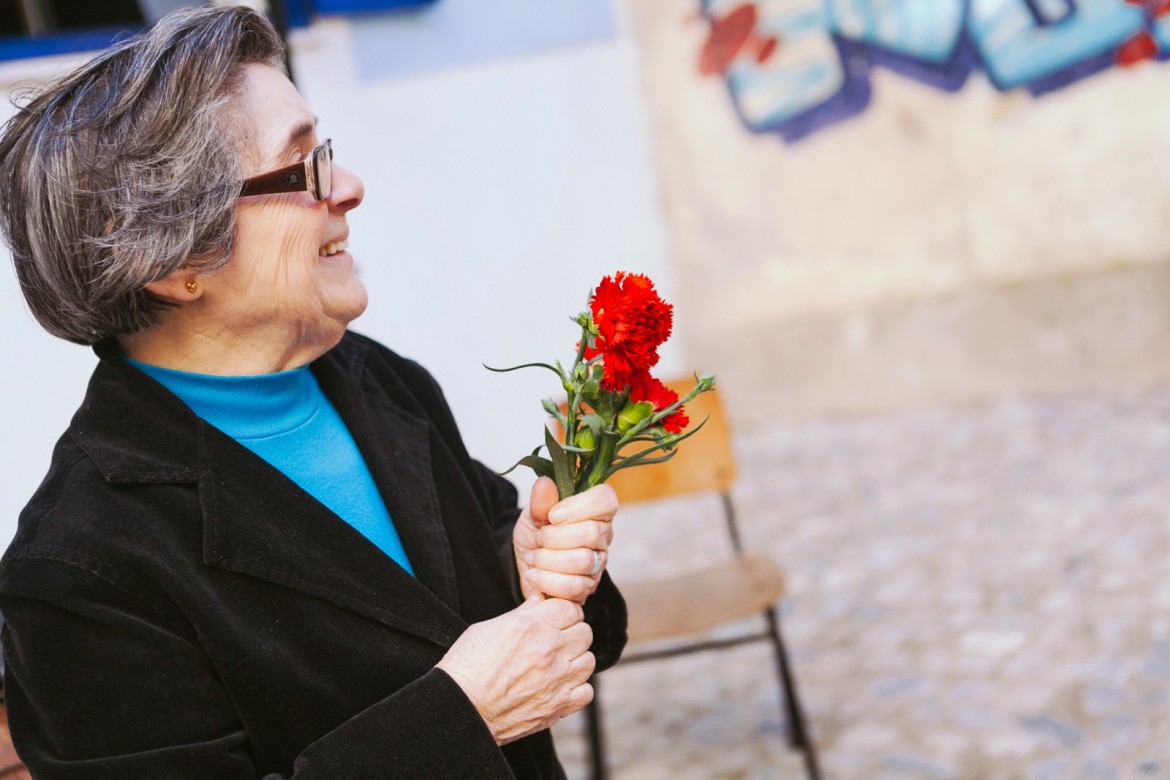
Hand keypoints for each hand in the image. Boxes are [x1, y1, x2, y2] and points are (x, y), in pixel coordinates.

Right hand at [436, 596, 595, 744]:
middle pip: (584, 632)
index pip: (570, 607)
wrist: (459, 709)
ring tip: (555, 664)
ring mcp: (556, 681)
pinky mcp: (558, 706)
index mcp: (529, 627)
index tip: (554, 619)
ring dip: (575, 660)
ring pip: (588, 660)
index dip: (562, 612)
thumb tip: (543, 599)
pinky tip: (558, 685)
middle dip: (571, 633)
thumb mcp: (489, 627)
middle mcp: (547, 651)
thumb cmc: (468, 666)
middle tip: (555, 640)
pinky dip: (576, 688)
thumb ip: (524, 613)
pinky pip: (586, 691)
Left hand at [513, 477, 617, 602]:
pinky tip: (534, 575)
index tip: (553, 515)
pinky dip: (547, 581)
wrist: (527, 567)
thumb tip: (545, 483)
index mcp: (594, 511)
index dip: (579, 506)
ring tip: (534, 558)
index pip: (606, 499)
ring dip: (548, 560)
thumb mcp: (532, 515)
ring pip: (583, 561)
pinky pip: (575, 586)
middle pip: (591, 532)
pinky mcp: (588, 588)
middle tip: (539, 539)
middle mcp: (602, 537)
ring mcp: (598, 564)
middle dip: (554, 537)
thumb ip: (540, 501)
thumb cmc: (536, 537)